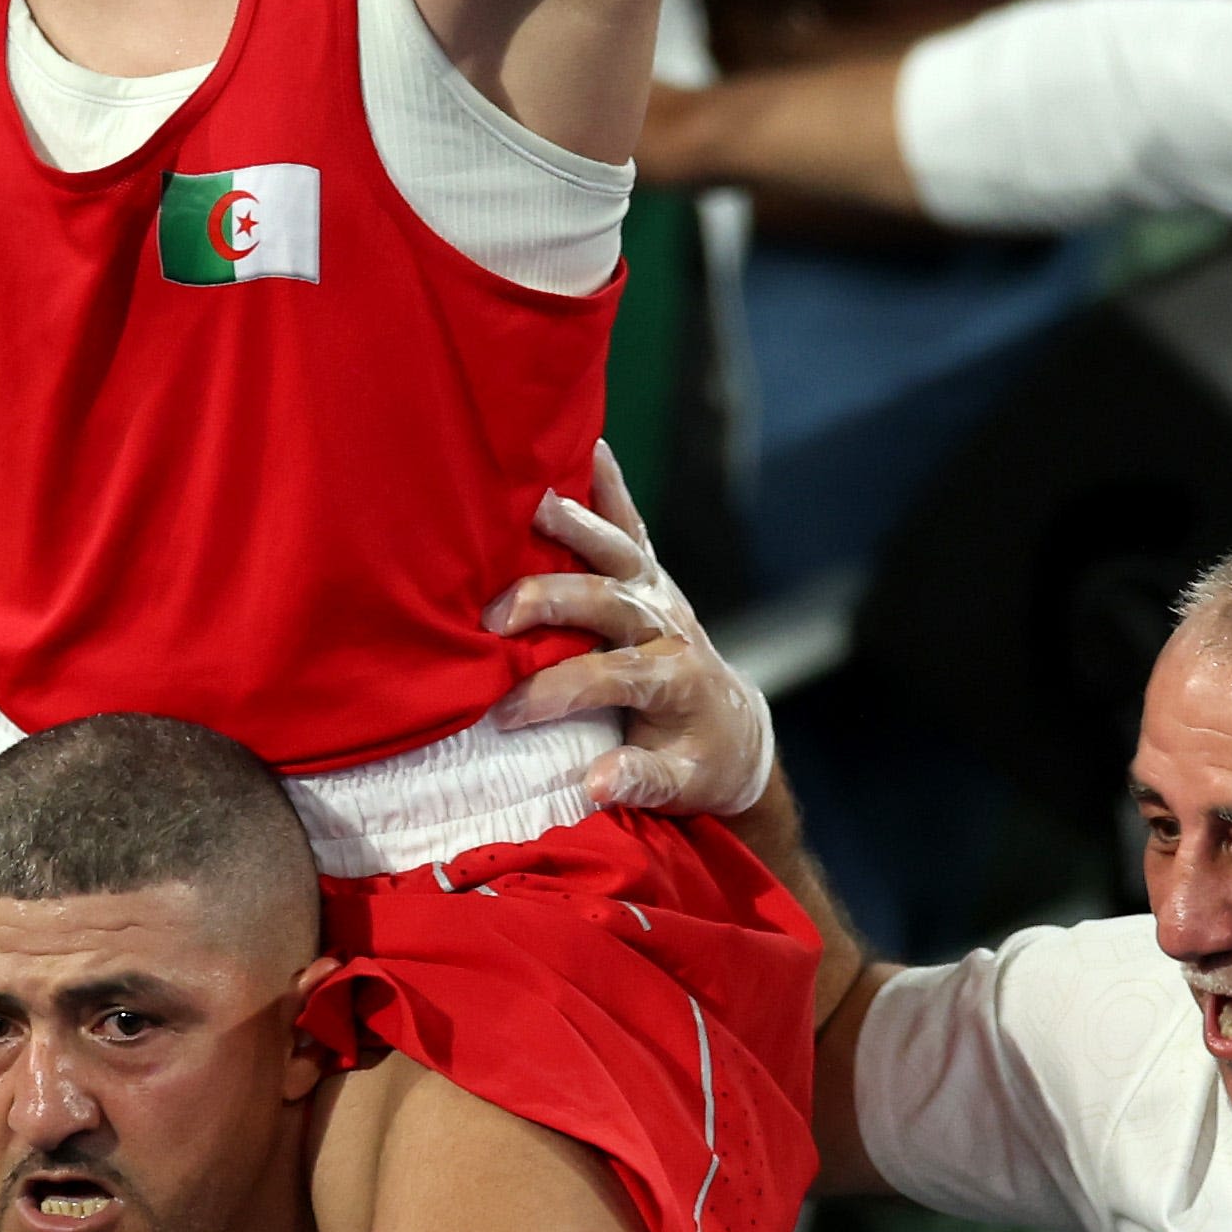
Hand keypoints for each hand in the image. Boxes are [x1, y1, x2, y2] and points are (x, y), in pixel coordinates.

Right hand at [484, 444, 775, 815]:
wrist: (736, 730)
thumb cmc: (701, 764)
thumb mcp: (683, 789)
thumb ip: (643, 782)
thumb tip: (596, 784)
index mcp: (675, 679)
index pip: (608, 678)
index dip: (555, 693)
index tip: (505, 712)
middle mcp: (669, 626)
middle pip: (608, 603)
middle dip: (551, 602)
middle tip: (495, 615)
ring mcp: (661, 594)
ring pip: (619, 552)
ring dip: (576, 527)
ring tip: (532, 502)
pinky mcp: (653, 577)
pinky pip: (632, 525)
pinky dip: (610, 486)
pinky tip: (587, 443)